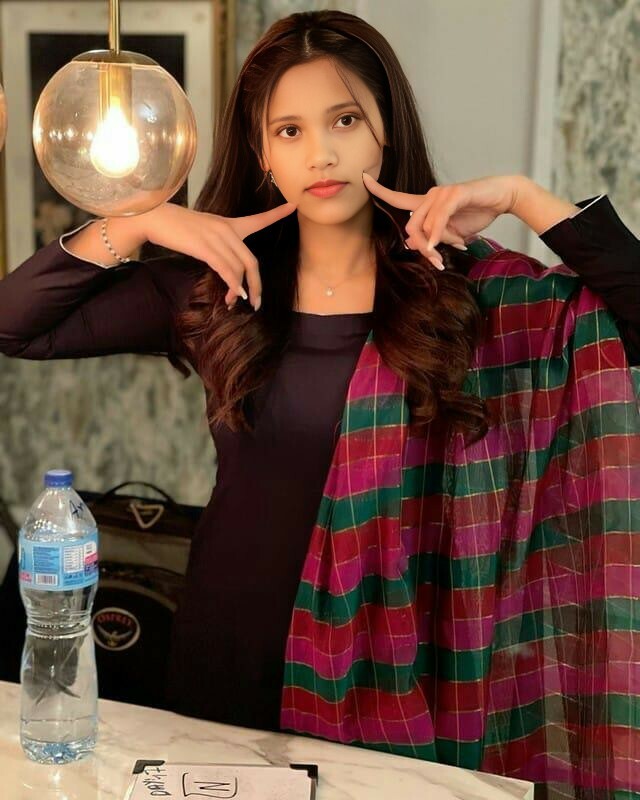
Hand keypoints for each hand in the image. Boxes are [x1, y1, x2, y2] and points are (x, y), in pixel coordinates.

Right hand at [142, 200, 297, 309]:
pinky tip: (234, 295)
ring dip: (241, 290)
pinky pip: (227, 270)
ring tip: (237, 303)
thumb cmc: (175, 228)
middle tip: (257, 303)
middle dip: (257, 284)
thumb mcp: (202, 233)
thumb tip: (226, 269)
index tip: (293, 206)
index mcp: (228, 224)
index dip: (276, 214)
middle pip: (252, 261)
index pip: (257, 219)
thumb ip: (217, 246)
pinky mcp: (206, 248)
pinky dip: (233, 285)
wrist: (154, 218)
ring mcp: (217, 238)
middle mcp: (227, 230)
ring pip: (240, 269)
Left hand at [361, 172, 519, 269]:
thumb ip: (432, 238)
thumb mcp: (451, 233)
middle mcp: (431, 196)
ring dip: (437, 243)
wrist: (502, 198)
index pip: (397, 198)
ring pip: (425, 225)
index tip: (364, 178)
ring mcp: (442, 194)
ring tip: (455, 246)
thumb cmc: (476, 213)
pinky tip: (438, 243)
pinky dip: (438, 233)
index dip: (379, 190)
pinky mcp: (456, 194)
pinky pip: (439, 218)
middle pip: (411, 226)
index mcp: (427, 204)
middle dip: (421, 247)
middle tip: (437, 260)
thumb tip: (411, 244)